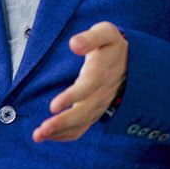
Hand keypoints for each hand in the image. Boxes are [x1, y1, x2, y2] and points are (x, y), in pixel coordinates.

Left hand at [33, 21, 127, 141]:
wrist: (131, 60)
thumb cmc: (112, 45)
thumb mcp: (105, 33)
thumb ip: (90, 38)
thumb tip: (74, 43)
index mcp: (101, 72)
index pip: (87, 88)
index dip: (71, 98)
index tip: (53, 106)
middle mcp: (101, 93)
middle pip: (83, 112)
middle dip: (61, 123)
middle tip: (41, 130)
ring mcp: (99, 105)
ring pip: (80, 124)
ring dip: (59, 132)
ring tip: (38, 135)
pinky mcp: (95, 111)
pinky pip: (81, 128)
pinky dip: (65, 135)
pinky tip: (48, 135)